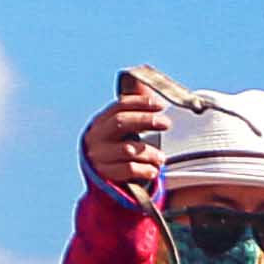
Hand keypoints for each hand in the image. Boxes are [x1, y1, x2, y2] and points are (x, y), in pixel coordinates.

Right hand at [86, 73, 169, 202]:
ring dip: (149, 152)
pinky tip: (153, 170)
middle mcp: (96, 137)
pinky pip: (128, 169)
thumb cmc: (117, 150)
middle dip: (146, 120)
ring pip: (128, 149)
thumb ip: (134, 110)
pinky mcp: (104, 175)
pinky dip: (144, 169)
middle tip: (167, 123)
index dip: (141, 103)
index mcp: (100, 122)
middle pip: (122, 122)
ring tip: (162, 158)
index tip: (161, 106)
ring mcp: (98, 156)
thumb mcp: (123, 130)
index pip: (120, 106)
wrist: (102, 185)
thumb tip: (144, 78)